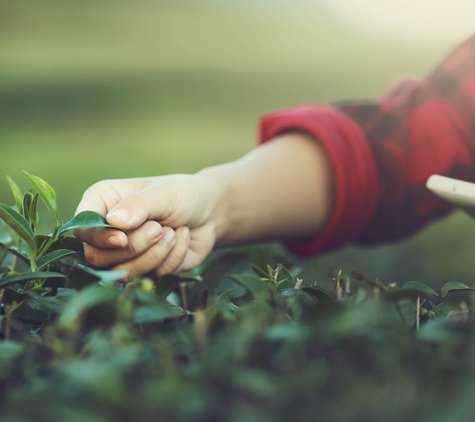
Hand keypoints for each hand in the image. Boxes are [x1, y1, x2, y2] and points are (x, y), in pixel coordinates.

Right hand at [74, 174, 218, 280]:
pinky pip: (151, 277)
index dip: (98, 238)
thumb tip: (113, 222)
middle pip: (98, 257)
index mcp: (103, 202)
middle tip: (159, 229)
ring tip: (172, 233)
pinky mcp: (145, 270)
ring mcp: (125, 253)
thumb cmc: (182, 194)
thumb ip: (139, 205)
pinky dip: (171, 259)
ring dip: (154, 255)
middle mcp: (108, 230)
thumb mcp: (163, 193)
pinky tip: (181, 238)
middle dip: (134, 247)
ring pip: (123, 273)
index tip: (122, 238)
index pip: (82, 228)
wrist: (209, 213)